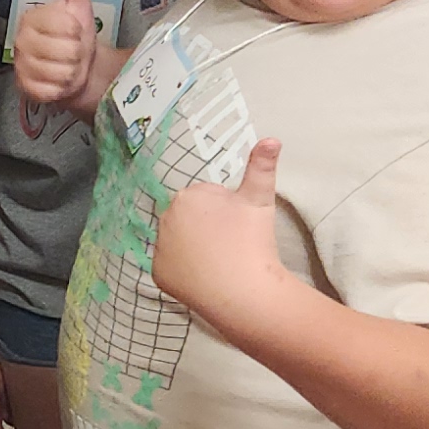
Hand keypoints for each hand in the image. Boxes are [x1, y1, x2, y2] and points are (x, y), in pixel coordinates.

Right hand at [13, 0, 106, 115]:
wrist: (77, 69)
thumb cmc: (76, 38)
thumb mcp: (79, 7)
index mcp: (32, 17)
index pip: (64, 25)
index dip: (77, 31)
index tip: (75, 31)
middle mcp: (21, 39)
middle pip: (64, 50)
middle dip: (76, 53)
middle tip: (72, 52)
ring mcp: (21, 64)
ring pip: (59, 71)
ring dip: (71, 72)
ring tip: (67, 66)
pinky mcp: (24, 87)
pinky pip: (50, 89)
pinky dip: (60, 88)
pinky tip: (59, 81)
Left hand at [150, 137, 288, 326]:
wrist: (243, 291)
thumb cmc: (252, 241)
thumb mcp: (260, 199)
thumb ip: (262, 166)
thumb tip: (271, 138)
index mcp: (188, 195)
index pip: (207, 199)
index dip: (226, 212)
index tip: (237, 226)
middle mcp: (165, 217)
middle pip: (190, 219)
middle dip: (207, 227)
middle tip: (230, 244)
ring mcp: (158, 246)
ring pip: (179, 241)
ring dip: (194, 246)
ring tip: (219, 261)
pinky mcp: (157, 273)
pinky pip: (172, 266)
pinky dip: (185, 270)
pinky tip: (205, 276)